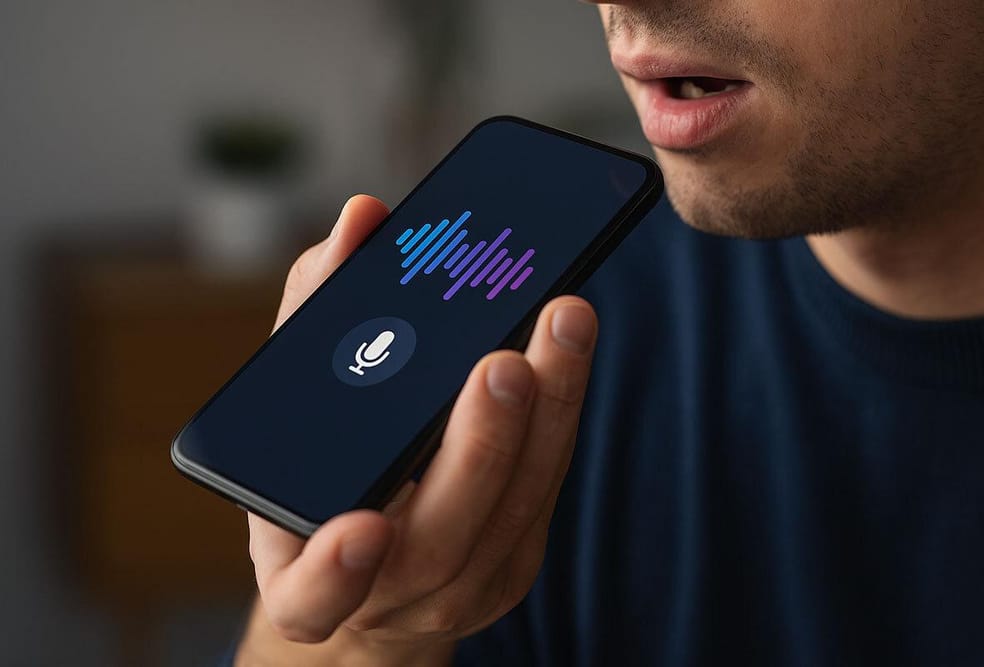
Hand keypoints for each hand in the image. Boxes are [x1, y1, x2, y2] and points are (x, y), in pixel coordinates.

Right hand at [238, 194, 597, 664]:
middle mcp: (388, 601)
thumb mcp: (288, 413)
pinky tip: (567, 351)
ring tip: (564, 323)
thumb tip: (363, 218)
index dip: (334, 570)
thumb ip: (313, 314)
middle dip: (479, 448)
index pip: (314, 595)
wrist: (373, 577)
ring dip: (547, 415)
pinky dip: (559, 418)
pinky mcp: (513, 564)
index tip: (363, 526)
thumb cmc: (320, 484)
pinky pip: (544, 494)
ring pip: (515, 512)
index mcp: (305, 581)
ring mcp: (461, 591)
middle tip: (505, 361)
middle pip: (442, 542)